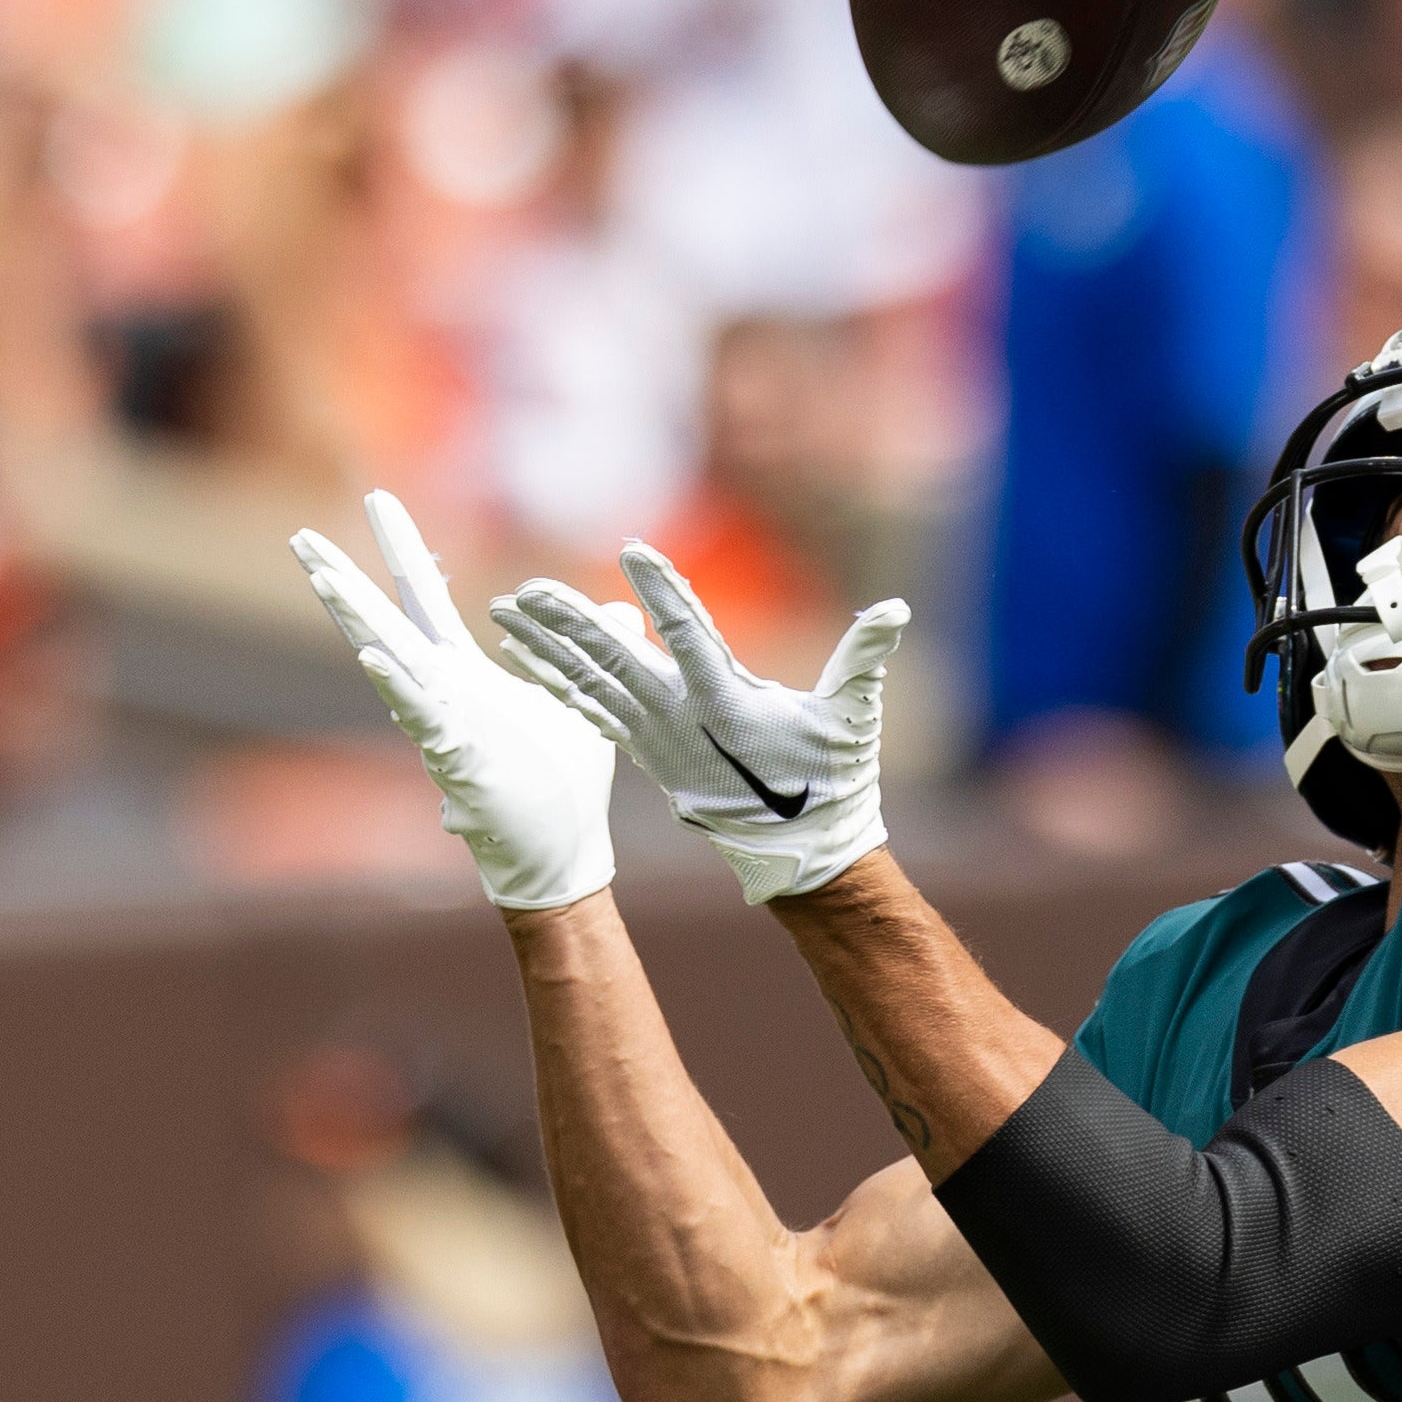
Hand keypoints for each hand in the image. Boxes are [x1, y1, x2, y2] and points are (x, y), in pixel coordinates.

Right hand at [294, 491, 619, 910]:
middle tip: (299, 535)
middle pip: (386, 621)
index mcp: (468, 673)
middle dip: (344, 579)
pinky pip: (422, 716)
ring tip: (325, 579)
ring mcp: (445, 722)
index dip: (403, 550)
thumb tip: (616, 611)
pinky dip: (400, 687)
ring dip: (358, 621)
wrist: (566, 847)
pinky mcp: (457, 757)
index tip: (378, 500)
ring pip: (390, 663)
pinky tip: (374, 658)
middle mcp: (445, 691)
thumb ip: (593, 651)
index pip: (427, 599)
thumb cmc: (565, 781)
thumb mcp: (586, 699)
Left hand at [494, 542, 904, 906]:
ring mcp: (657, 739)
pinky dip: (558, 685)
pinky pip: (593, 713)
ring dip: (544, 650)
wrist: (801, 852)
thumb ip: (866, 659)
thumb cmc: (830, 781)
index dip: (660, 588)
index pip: (688, 631)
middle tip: (526, 590)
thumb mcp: (852, 718)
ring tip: (503, 617)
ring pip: (590, 684)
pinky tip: (529, 664)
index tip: (630, 550)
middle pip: (614, 659)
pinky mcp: (648, 755)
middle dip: (568, 623)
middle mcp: (680, 719)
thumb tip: (897, 611)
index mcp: (726, 702)